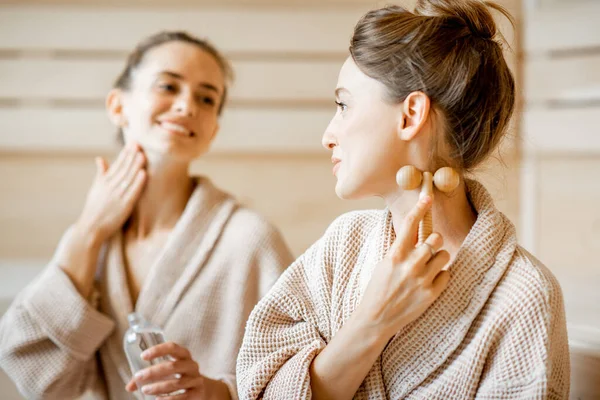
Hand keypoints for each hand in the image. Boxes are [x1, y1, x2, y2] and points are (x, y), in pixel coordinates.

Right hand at [76, 142, 145, 243]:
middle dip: (131, 156)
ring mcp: (117, 196)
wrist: (90, 228)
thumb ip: (101, 173)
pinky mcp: (123, 206)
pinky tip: (143, 173)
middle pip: (123, 169)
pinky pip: (132, 192)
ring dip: (136, 166)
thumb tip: (100, 158)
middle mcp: (110, 187)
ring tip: (143, 155)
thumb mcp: (95, 189)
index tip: (132, 143)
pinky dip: (138, 182)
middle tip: (139, 144)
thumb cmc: (94, 208)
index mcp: (103, 182)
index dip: (125, 154)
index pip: (116, 165)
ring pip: (128, 178)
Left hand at [126, 342, 205, 398]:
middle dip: (154, 372)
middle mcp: (191, 365)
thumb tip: (130, 386)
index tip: (143, 356)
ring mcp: (195, 380)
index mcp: (184, 355)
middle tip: (138, 376)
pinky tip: (157, 399)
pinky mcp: (197, 393)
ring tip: (145, 390)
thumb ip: (150, 377)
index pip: (173, 347)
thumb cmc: (180, 378)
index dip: (158, 350)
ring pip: (176, 383)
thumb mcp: (168, 373)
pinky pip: (182, 397)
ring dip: (158, 387)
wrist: (202, 390)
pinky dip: (168, 399)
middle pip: (173, 366)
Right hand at [355, 195, 450, 339]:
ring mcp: (422, 279)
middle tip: (427, 249)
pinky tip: (428, 281)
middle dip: (433, 241)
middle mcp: (410, 264)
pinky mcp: (431, 293)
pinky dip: (440, 276)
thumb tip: (415, 233)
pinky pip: (446, 274)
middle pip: (435, 238)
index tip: (427, 197)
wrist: (376, 319)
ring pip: (443, 255)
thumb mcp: (384, 264)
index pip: (409, 224)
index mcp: (395, 254)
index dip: (420, 208)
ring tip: (427, 267)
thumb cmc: (378, 289)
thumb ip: (400, 249)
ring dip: (438, 258)